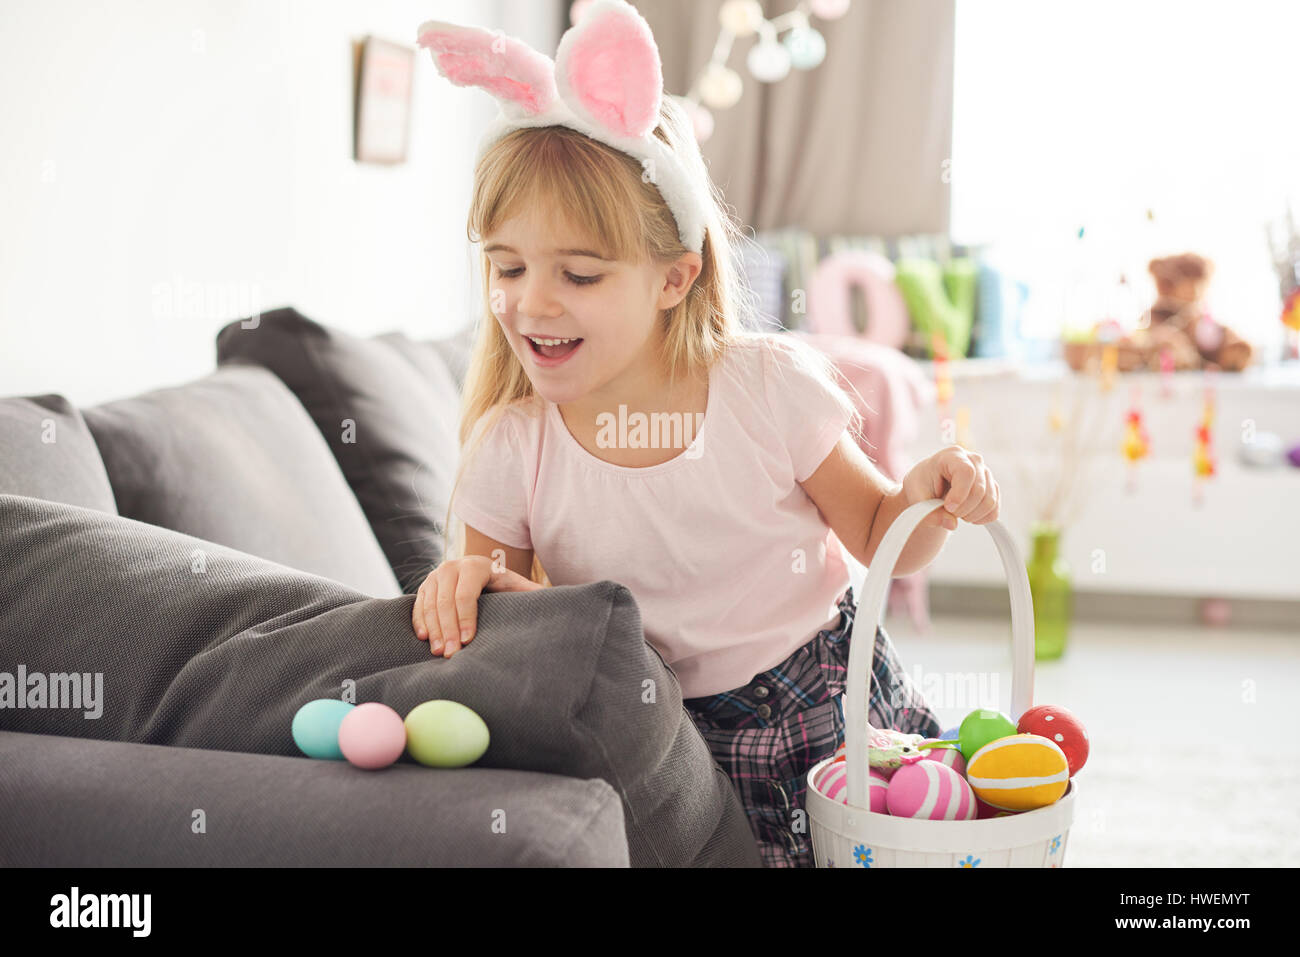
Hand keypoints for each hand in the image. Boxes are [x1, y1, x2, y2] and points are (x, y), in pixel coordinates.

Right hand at [412, 556, 544, 657]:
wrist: (482, 573)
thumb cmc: (504, 586)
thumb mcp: (518, 587)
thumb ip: (533, 594)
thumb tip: (561, 603)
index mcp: (475, 565)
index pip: (466, 593)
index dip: (467, 618)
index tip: (469, 641)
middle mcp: (451, 566)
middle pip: (445, 601)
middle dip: (449, 630)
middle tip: (452, 654)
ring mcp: (435, 576)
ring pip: (430, 604)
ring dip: (433, 630)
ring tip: (440, 652)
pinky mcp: (425, 586)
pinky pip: (418, 604)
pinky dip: (420, 621)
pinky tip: (424, 638)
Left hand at [901, 445, 1000, 531]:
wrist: (929, 485)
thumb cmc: (922, 485)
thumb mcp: (917, 497)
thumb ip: (930, 513)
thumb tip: (951, 524)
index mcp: (952, 455)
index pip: (966, 472)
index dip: (959, 494)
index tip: (948, 507)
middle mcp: (973, 460)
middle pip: (979, 490)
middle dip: (963, 509)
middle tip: (948, 512)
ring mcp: (986, 473)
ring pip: (989, 501)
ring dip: (972, 515)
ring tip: (956, 513)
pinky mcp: (992, 487)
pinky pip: (994, 510)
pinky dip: (981, 518)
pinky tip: (967, 515)